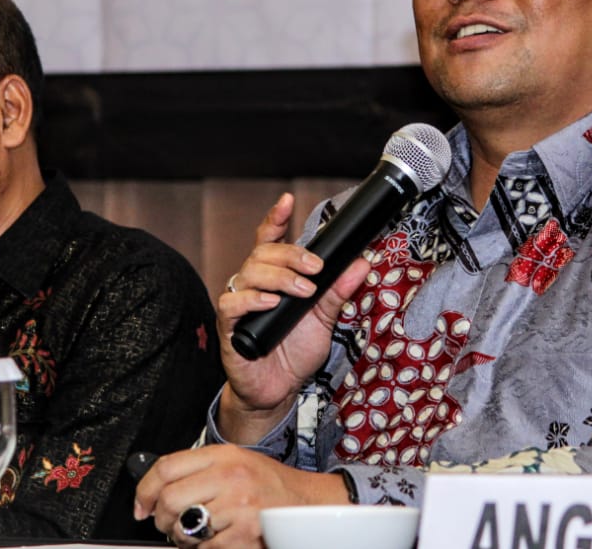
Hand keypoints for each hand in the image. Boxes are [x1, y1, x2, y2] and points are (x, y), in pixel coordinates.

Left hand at [133, 445, 347, 547]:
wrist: (305, 505)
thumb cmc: (269, 485)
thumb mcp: (235, 462)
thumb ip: (198, 470)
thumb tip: (155, 491)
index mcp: (224, 456)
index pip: (167, 467)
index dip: (145, 490)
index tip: (141, 506)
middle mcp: (229, 477)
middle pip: (170, 500)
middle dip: (163, 519)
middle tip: (170, 524)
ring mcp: (236, 508)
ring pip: (184, 529)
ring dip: (183, 538)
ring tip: (200, 532)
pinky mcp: (242, 536)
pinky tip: (219, 540)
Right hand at [216, 193, 371, 441]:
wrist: (279, 391)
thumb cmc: (295, 352)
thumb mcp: (323, 319)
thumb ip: (338, 292)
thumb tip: (362, 264)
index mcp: (274, 277)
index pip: (270, 240)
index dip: (275, 218)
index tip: (286, 200)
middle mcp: (253, 284)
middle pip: (263, 252)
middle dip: (291, 254)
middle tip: (316, 268)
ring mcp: (239, 303)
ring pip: (249, 272)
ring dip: (280, 277)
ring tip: (304, 291)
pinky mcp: (229, 325)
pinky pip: (232, 302)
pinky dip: (253, 299)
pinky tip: (272, 302)